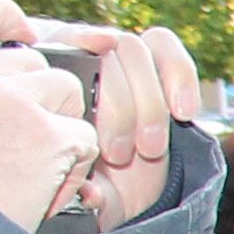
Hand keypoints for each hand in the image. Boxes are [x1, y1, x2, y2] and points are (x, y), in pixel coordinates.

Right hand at [0, 40, 95, 229]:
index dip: (2, 14)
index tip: (25, 32)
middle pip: (36, 66)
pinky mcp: (43, 131)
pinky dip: (76, 167)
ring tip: (31, 176)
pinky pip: (85, 137)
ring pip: (67, 96)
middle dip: (44, 105)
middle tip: (25, 153)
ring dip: (62, 133)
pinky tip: (43, 193)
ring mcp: (4, 99)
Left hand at [38, 22, 200, 220]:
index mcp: (49, 76)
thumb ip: (80, 189)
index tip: (91, 79)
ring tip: (149, 149)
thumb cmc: (83, 177)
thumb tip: (91, 192)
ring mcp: (116, 54)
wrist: (116, 179)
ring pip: (135, 51)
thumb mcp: (77, 188)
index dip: (75, 49)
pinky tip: (184, 114)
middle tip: (119, 155)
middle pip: (99, 56)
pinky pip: (167, 50)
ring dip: (149, 105)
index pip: (56, 42)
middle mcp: (79, 55)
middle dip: (117, 110)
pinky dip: (181, 79)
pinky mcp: (155, 60)